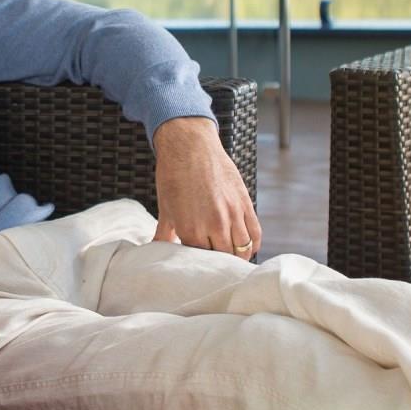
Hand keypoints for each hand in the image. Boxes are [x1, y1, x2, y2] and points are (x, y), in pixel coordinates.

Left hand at [152, 117, 259, 259]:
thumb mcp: (165, 208)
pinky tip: (245, 247)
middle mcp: (214, 224)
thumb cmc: (174, 175)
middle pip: (224, 258)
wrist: (189, 145)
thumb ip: (164, 234)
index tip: (199, 264)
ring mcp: (232, 214)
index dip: (200, 263)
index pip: (201, 261)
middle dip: (219, 263)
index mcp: (191, 229)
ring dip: (237, 256)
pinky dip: (252, 244)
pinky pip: (255, 233)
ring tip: (231, 258)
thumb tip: (155, 250)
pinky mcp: (245, 203)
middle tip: (216, 263)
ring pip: (242, 249)